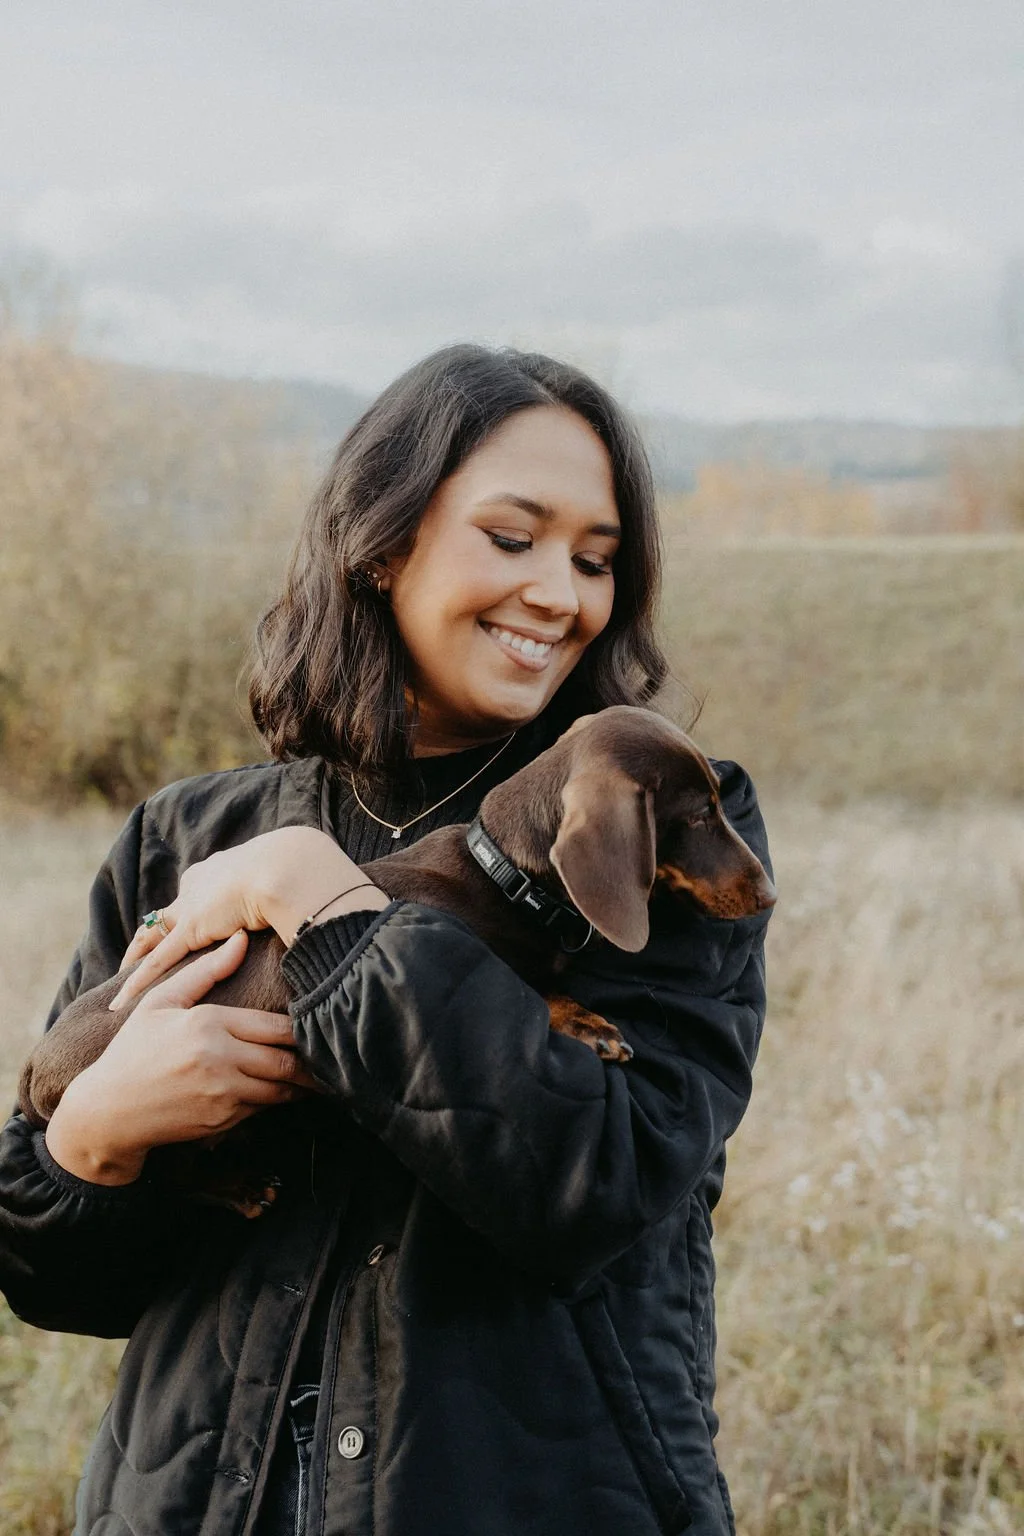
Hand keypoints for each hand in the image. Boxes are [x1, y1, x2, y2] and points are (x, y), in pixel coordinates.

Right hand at [45, 933, 321, 1185]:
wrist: (108, 1112)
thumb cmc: (134, 1049)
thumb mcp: (162, 1002)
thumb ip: (206, 971)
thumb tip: (241, 938)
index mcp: (209, 1025)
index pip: (276, 1026)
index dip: (302, 1026)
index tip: (318, 1019)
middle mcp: (220, 1061)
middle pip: (287, 1061)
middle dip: (312, 1060)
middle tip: (331, 1051)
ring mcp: (223, 1095)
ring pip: (280, 1089)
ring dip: (301, 1083)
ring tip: (319, 1073)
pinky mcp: (222, 1122)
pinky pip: (262, 1108)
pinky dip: (275, 1099)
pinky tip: (285, 1089)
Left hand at [111, 826, 387, 1009]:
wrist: (296, 869)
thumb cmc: (309, 873)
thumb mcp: (306, 884)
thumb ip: (309, 901)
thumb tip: (337, 916)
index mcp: (232, 868)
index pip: (206, 891)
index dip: (198, 907)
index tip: (194, 920)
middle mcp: (206, 882)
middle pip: (174, 909)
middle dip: (161, 927)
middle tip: (144, 948)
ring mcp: (197, 905)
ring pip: (157, 933)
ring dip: (141, 956)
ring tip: (124, 976)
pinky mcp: (194, 928)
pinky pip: (160, 959)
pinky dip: (141, 980)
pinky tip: (124, 1000)